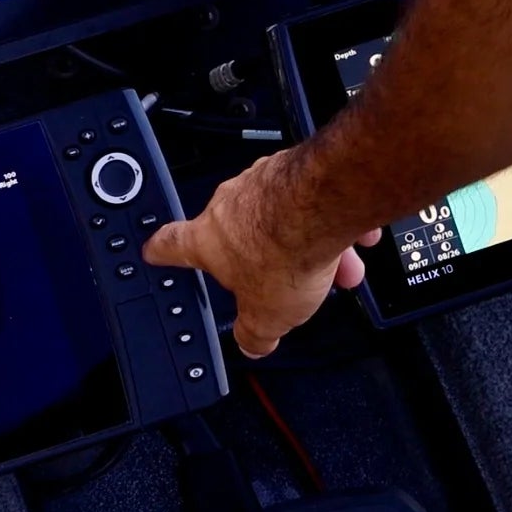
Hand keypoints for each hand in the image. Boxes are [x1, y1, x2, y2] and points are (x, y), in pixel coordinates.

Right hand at [143, 147, 377, 358]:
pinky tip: (355, 238)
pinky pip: (314, 200)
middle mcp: (230, 204)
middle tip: (292, 280)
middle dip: (269, 260)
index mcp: (208, 239)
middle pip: (240, 236)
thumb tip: (252, 343)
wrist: (326, 203)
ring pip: (283, 219)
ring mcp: (263, 182)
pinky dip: (333, 220)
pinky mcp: (298, 168)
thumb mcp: (266, 317)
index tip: (156, 251)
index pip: (171, 245)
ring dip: (309, 244)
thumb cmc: (286, 248)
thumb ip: (254, 333)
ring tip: (339, 267)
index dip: (162, 251)